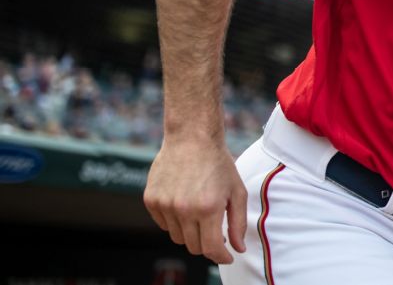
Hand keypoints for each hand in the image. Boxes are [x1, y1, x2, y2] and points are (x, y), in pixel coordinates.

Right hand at [143, 136, 246, 263]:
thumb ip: (237, 222)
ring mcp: (164, 205)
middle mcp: (184, 209)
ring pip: (178, 237)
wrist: (192, 138)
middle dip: (207, 245)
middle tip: (216, 232)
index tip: (227, 256)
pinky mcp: (151, 200)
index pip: (211, 248)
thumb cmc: (218, 164)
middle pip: (193, 246)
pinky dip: (175, 222)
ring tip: (200, 213)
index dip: (221, 256)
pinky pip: (164, 224)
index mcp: (208, 208)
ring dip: (191, 233)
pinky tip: (185, 204)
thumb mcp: (236, 191)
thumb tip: (238, 249)